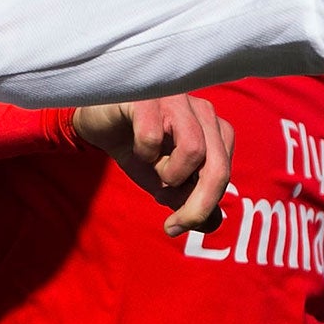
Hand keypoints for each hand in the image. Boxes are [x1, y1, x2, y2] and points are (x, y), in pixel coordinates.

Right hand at [71, 94, 232, 236]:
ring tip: (151, 167)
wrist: (99, 127)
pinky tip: (135, 147)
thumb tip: (212, 224)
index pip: (223, 173)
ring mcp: (176, 99)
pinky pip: (153, 135)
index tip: (177, 223)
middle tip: (173, 226)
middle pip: (217, 165)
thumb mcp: (165, 182)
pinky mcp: (148, 97)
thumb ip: (190, 199)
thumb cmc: (138, 149)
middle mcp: (202, 111)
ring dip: (168, 173)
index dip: (204, 206)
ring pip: (193, 149)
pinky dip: (143, 152)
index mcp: (214, 129)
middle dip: (196, 205)